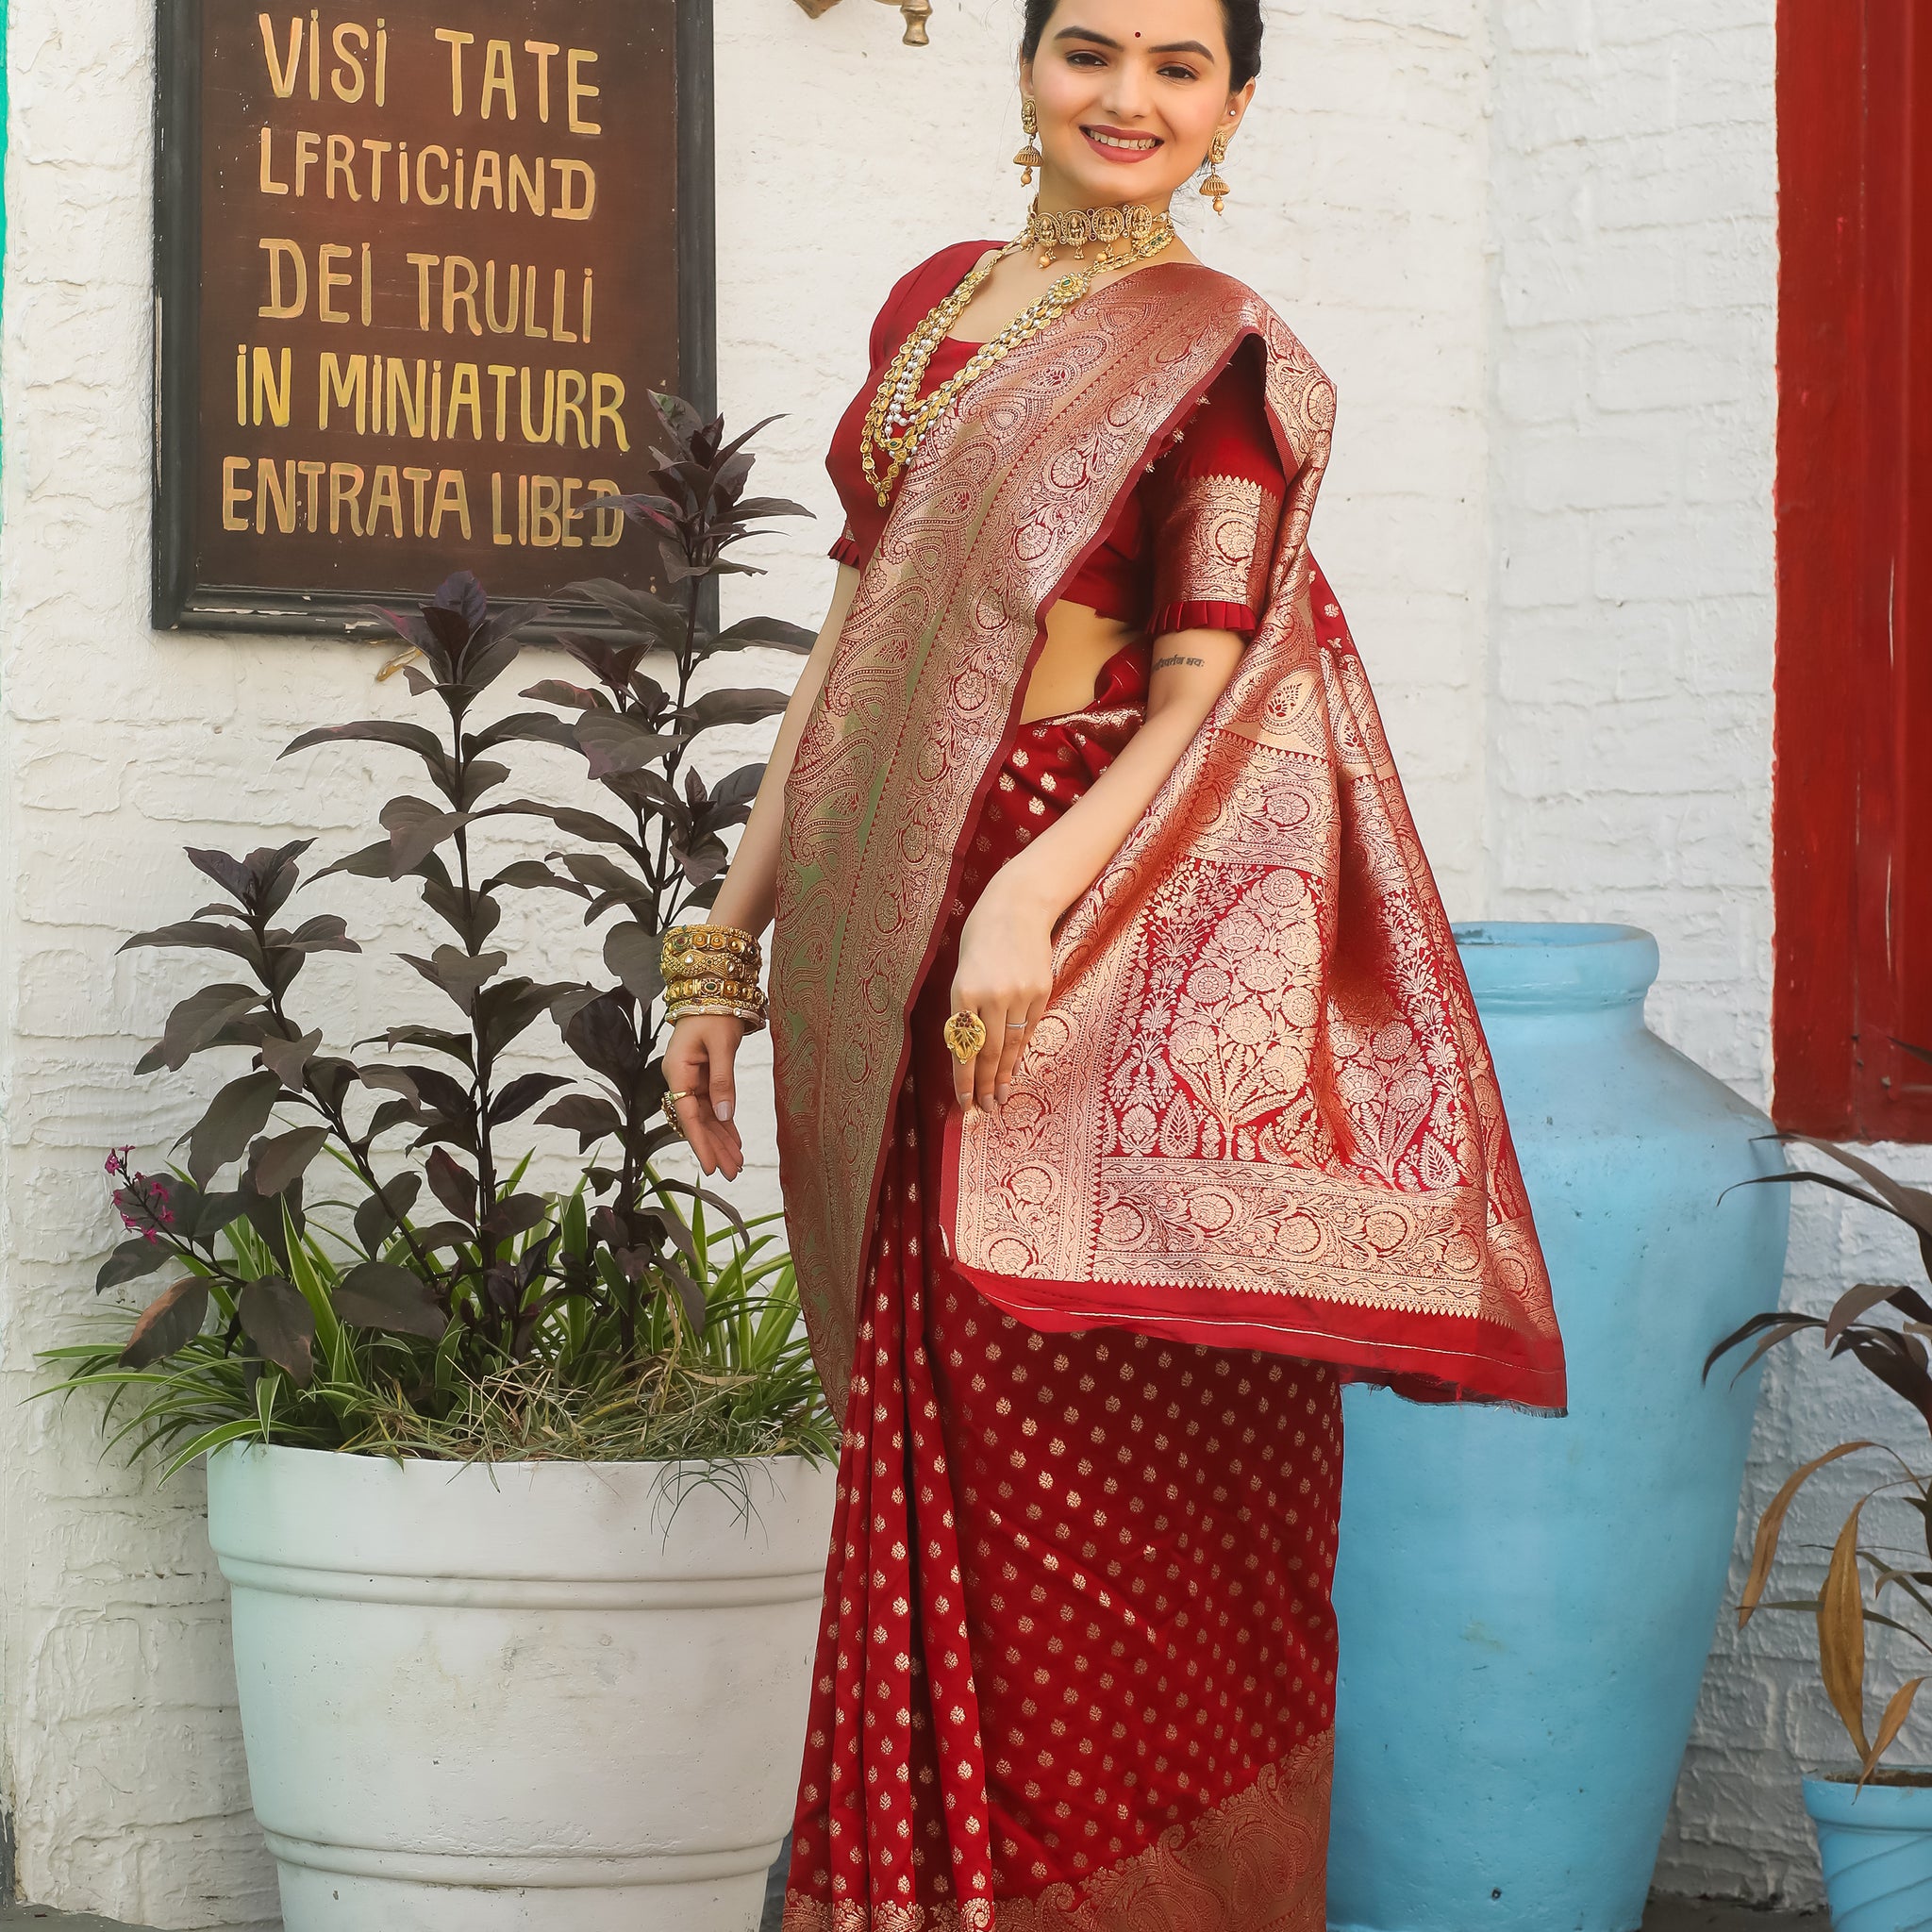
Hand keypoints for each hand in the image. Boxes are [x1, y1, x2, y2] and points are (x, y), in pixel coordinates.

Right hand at [664, 1015, 746, 1179]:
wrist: (713, 991)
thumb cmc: (715, 1013)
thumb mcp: (721, 1046)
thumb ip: (722, 1081)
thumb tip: (724, 1115)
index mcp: (677, 1071)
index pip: (687, 1115)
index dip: (700, 1142)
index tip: (712, 1166)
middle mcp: (681, 1079)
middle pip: (697, 1121)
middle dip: (714, 1148)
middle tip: (732, 1173)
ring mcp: (691, 1080)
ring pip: (706, 1118)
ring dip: (721, 1140)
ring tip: (737, 1164)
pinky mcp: (703, 1078)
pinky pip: (713, 1107)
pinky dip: (725, 1124)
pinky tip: (735, 1143)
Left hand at [948, 870, 1056, 1111]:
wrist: (1017, 906)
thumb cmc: (982, 939)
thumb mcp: (964, 972)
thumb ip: (967, 1010)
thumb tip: (970, 1051)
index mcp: (962, 992)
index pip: (963, 1046)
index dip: (965, 1079)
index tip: (966, 1103)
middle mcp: (990, 996)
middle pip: (989, 1052)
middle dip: (986, 1084)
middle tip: (986, 1108)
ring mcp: (1018, 994)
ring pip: (1011, 1045)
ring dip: (1005, 1074)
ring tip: (1001, 1097)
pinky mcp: (1040, 990)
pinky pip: (1028, 1028)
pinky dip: (1021, 1049)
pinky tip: (1015, 1065)